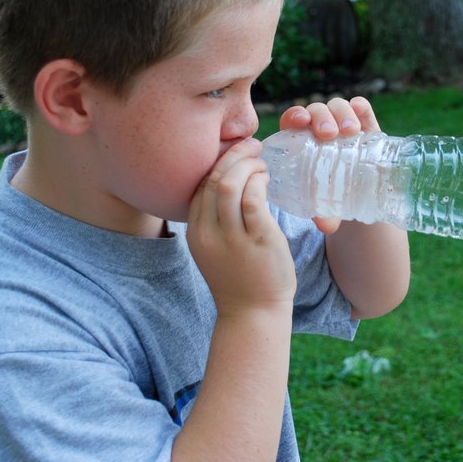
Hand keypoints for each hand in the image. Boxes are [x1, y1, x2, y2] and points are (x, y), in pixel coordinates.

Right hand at [187, 138, 294, 315]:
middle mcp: (208, 234)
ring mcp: (231, 238)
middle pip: (211, 180)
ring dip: (246, 166)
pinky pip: (252, 199)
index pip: (198, 187)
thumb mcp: (215, 250)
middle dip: (232, 156)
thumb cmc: (240, 280)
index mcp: (196, 233)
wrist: (253, 315)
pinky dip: (258, 182)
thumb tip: (231, 187)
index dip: (216, 164)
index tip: (234, 154)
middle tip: (251, 146)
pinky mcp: (257, 240)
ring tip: (261, 162)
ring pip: (228, 185)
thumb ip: (216, 222)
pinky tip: (266, 180)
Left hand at [278, 96, 381, 232]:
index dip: (295, 116)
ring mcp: (343, 124)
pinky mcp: (365, 124)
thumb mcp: (325, 204)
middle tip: (328, 134)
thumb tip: (326, 226)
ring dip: (341, 113)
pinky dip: (359, 106)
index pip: (292, 120)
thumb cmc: (332, 195)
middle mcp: (320, 128)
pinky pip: (361, 107)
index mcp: (301, 141)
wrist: (361, 193)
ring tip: (349, 131)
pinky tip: (360, 110)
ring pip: (336, 106)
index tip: (301, 123)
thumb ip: (322, 212)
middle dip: (321, 117)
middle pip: (315, 111)